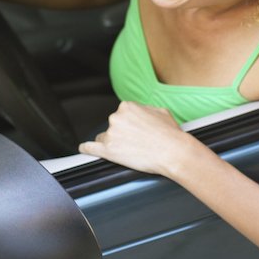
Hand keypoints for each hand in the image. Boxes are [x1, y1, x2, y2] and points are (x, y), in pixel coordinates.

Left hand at [78, 101, 195, 175]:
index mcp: (127, 106)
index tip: (134, 132)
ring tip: (126, 151)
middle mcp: (116, 117)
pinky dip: (86, 149)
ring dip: (111, 143)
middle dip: (121, 135)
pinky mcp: (108, 150)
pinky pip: (90, 148)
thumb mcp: (160, 111)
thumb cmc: (170, 133)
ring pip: (103, 138)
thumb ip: (145, 109)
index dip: (128, 126)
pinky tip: (84, 149)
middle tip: (135, 143)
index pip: (120, 115)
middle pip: (112, 127)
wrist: (174, 152)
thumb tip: (141, 111)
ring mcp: (111, 134)